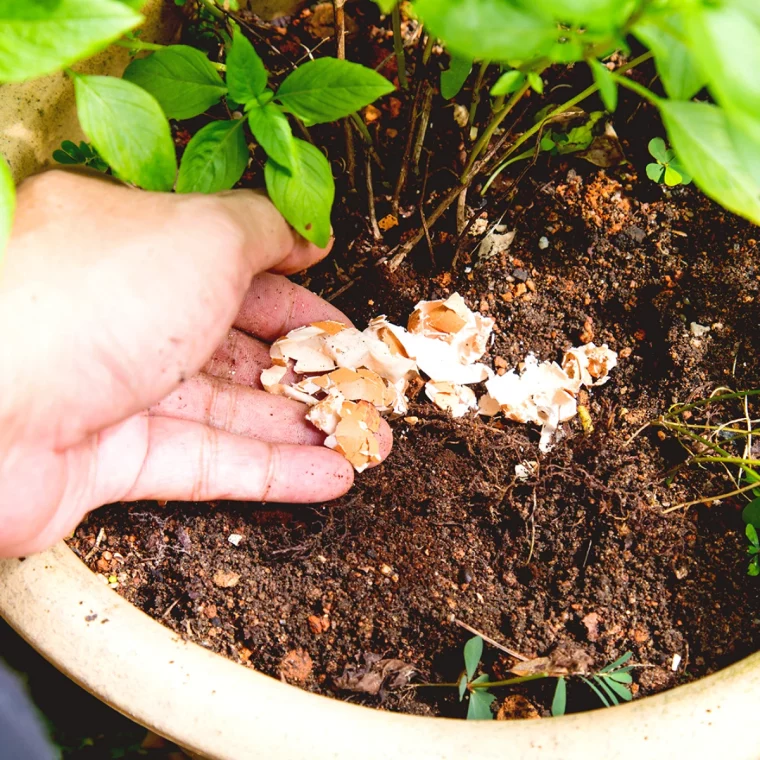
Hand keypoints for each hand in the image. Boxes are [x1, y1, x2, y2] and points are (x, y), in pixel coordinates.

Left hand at [0, 171, 391, 557]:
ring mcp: (112, 392)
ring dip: (303, 426)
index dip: (300, 298)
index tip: (348, 325)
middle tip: (369, 392)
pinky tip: (329, 476)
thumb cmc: (94, 299)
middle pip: (236, 346)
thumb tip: (305, 234)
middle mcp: (120, 316)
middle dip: (310, 371)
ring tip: (368, 441)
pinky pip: (204, 464)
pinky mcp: (108, 462)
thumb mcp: (202, 236)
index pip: (235, 272)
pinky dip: (270, 473)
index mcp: (134, 248)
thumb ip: (263, 230)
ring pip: (228, 409)